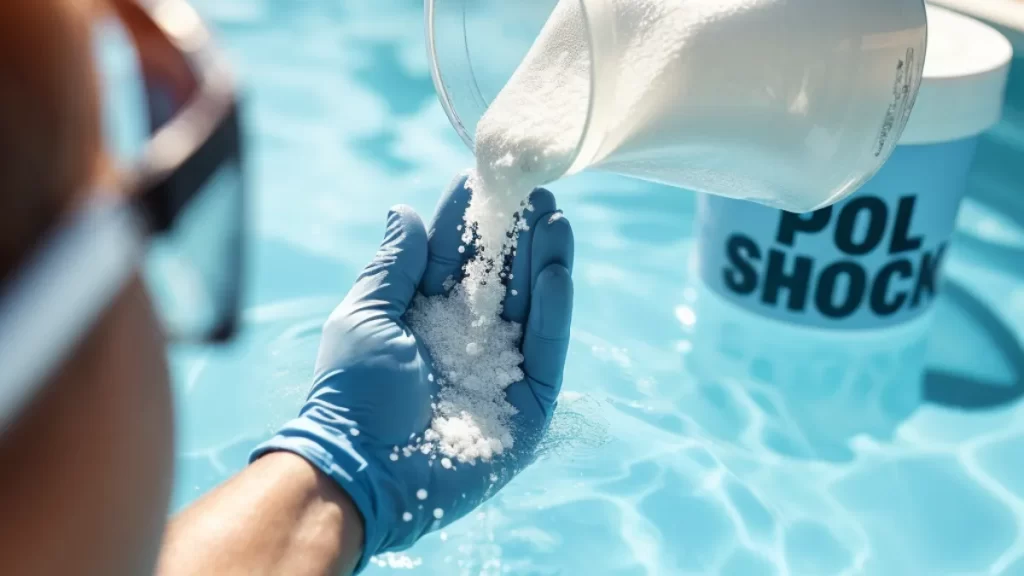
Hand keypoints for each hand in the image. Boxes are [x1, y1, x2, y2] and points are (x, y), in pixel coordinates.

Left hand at [251, 174, 574, 571]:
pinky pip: (547, 351)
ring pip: (532, 307)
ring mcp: (500, 371)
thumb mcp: (366, 316)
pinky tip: (558, 272)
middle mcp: (466, 339)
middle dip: (518, 233)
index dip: (470, 220)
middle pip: (502, 277)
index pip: (455, 258)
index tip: (484, 177)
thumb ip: (393, 266)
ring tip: (555, 218)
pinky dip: (555, 312)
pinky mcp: (528, 405)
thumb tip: (404, 210)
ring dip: (544, 261)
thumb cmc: (353, 391)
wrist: (362, 470)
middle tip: (536, 190)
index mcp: (424, 316)